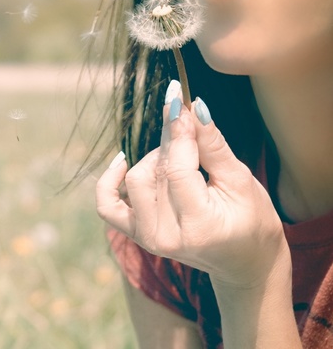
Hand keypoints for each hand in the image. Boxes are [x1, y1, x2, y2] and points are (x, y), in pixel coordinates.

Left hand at [96, 92, 288, 288]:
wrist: (243, 261)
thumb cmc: (251, 220)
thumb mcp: (240, 181)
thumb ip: (213, 146)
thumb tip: (193, 108)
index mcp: (198, 226)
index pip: (176, 169)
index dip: (177, 131)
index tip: (177, 99)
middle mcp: (164, 236)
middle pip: (155, 172)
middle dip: (172, 140)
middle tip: (188, 123)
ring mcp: (146, 238)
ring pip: (135, 180)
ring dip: (154, 159)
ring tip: (181, 158)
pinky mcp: (135, 234)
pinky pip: (107, 204)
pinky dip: (111, 180)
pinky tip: (122, 161)